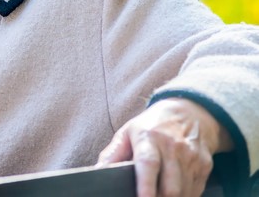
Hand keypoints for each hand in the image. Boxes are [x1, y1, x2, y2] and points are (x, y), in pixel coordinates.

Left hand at [97, 98, 232, 196]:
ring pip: (184, 193)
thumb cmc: (152, 126)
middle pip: (170, 186)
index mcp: (149, 137)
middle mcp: (173, 147)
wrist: (190, 113)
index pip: (148, 164)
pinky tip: (174, 194)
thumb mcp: (128, 132)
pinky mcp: (205, 165)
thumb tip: (97, 172)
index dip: (145, 186)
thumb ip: (113, 154)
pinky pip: (195, 191)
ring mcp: (191, 157)